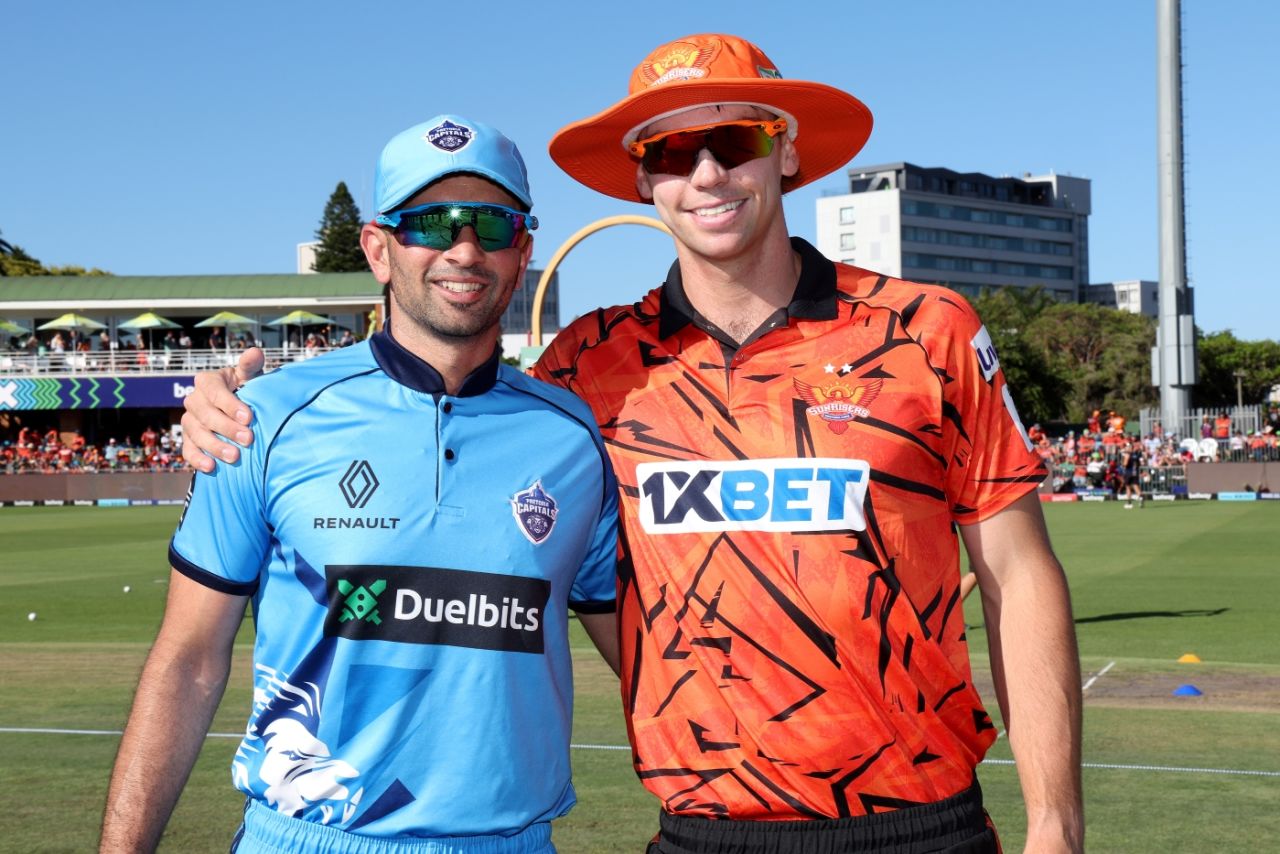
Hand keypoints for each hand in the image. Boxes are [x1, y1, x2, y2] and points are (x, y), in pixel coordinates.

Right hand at [180, 348, 264, 471]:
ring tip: (235, 457)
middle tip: (248, 439)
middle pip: (204, 415)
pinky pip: (188, 450)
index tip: (249, 417)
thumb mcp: (250, 376)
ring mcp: (189, 421)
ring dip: (214, 446)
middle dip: (226, 428)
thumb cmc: (247, 390)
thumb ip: (251, 365)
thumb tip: (255, 352)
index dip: (230, 404)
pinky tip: (211, 467)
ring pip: (196, 433)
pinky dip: (197, 459)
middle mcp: (194, 400)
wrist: (241, 412)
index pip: (214, 391)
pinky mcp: (189, 440)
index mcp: (208, 382)